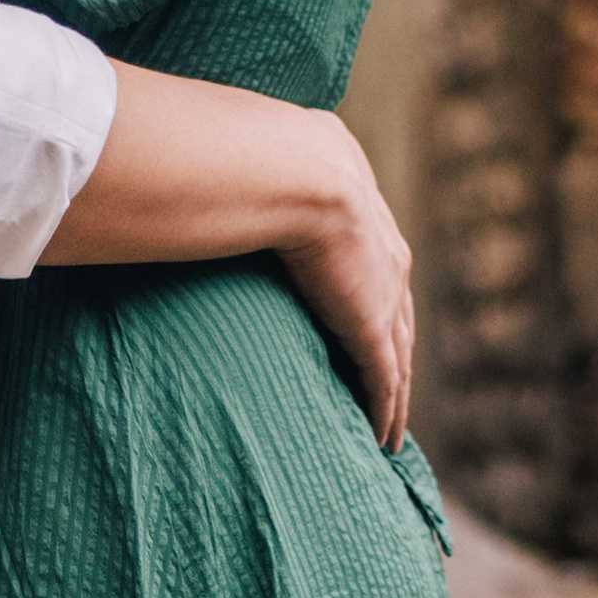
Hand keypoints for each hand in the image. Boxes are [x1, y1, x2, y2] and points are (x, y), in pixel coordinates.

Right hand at [278, 122, 414, 452]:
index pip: (375, 268)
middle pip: (398, 318)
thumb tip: (199, 166)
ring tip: (389, 430)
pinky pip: (384, 381)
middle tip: (388, 389)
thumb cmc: (262, 158)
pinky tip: (382, 440)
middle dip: (393, 353)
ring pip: (398, 358)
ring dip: (396, 395)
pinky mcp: (370, 326)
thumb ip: (246, 175)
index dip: (372, 300)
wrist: (294, 171)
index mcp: (364, 214)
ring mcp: (383, 293)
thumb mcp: (264, 162)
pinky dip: (386, 412)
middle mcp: (387, 256)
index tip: (365, 323)